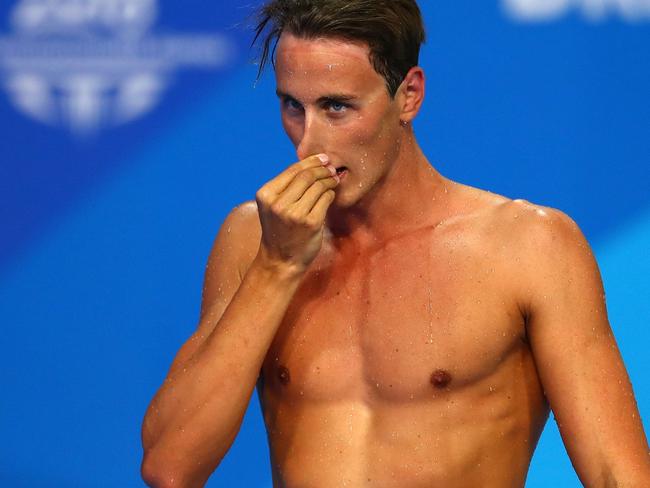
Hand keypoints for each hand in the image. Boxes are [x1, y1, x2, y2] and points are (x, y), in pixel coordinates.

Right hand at [255, 154, 339, 273]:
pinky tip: (330, 195)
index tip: (323, 158)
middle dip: (323, 170)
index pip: (292, 170)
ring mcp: (294, 214)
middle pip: (307, 176)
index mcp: (266, 195)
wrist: (280, 261)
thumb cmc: (279, 231)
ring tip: (334, 179)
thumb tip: (312, 164)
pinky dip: (330, 194)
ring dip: (329, 180)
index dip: (311, 162)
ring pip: (318, 186)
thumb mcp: (273, 206)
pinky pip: (326, 199)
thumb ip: (286, 187)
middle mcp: (278, 204)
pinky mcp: (311, 223)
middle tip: (332, 169)